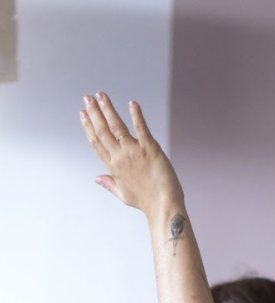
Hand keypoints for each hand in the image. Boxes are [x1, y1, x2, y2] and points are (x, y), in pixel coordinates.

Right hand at [80, 92, 182, 217]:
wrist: (163, 207)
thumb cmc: (146, 202)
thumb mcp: (123, 194)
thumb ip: (109, 184)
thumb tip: (96, 178)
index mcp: (113, 167)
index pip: (96, 143)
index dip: (88, 127)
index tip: (82, 114)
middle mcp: (120, 157)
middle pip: (103, 131)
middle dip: (94, 112)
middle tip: (87, 98)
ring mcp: (134, 152)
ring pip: (116, 126)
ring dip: (108, 109)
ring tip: (101, 95)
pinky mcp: (150, 149)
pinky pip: (141, 128)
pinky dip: (136, 115)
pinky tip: (132, 104)